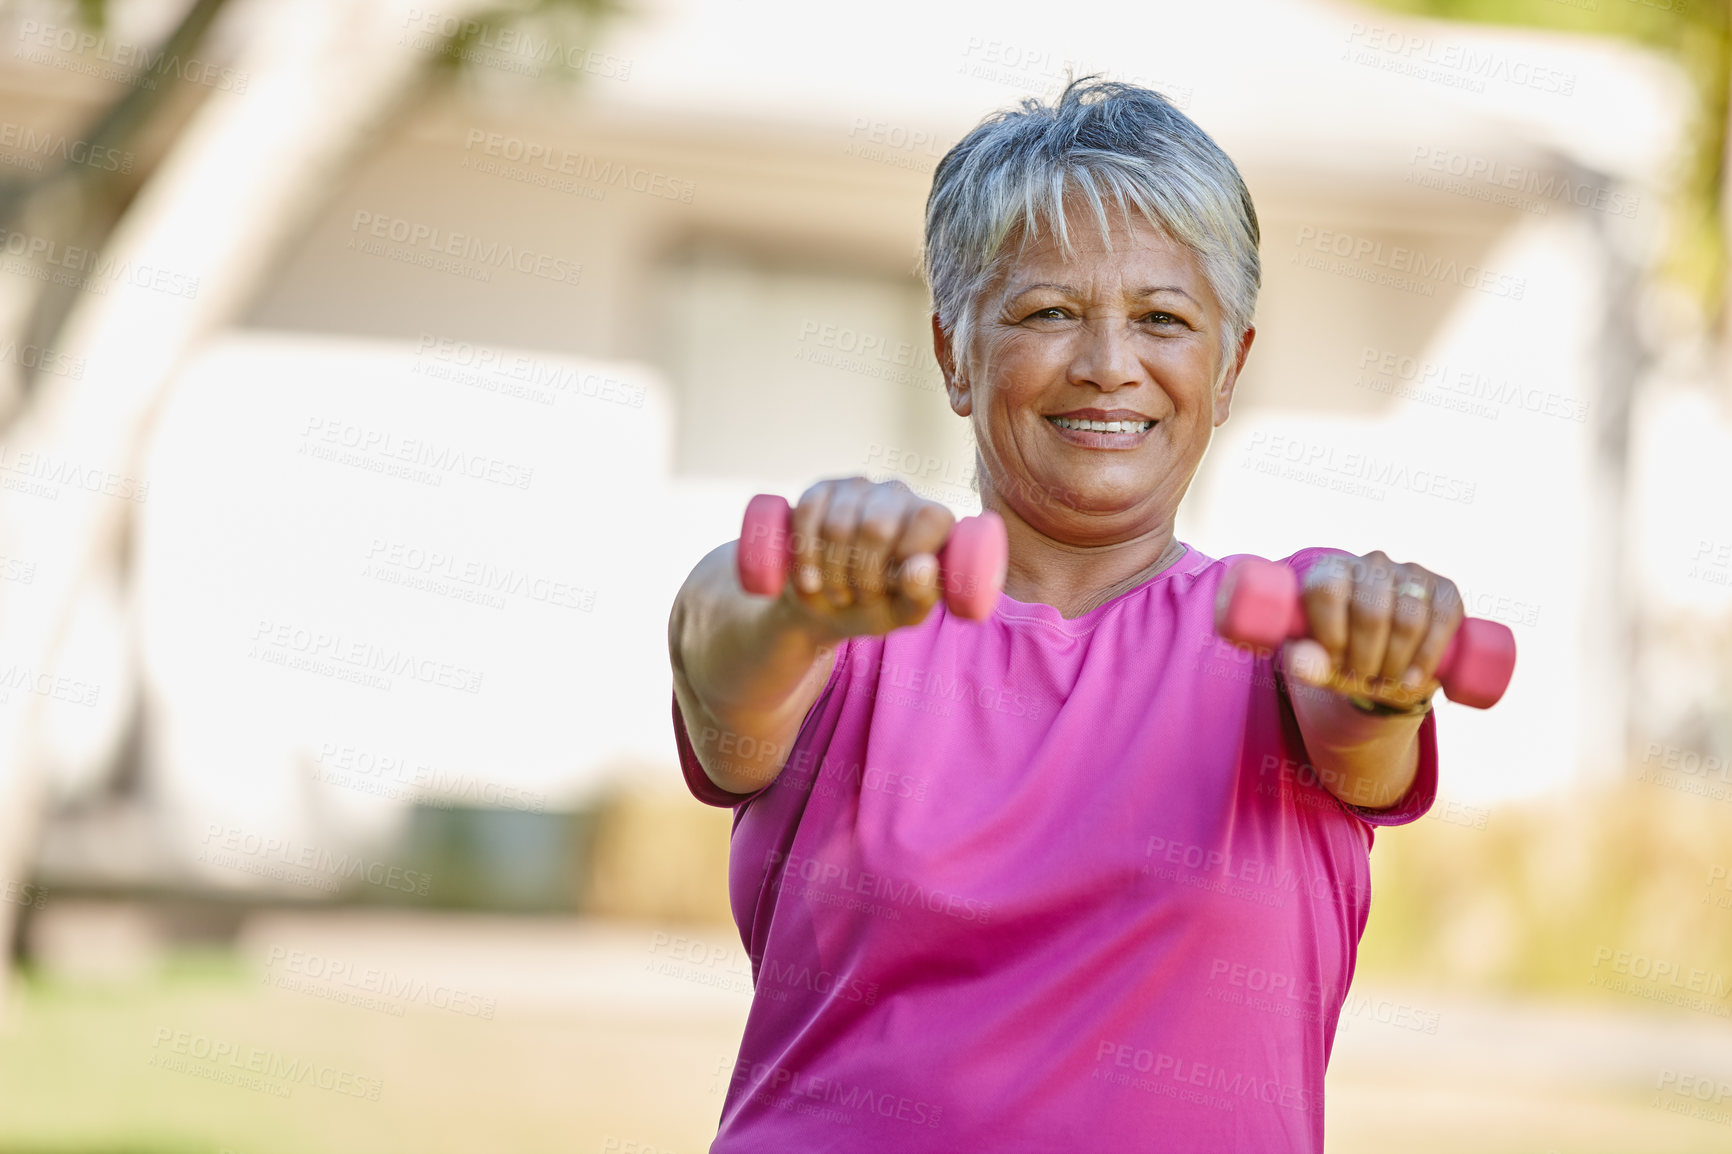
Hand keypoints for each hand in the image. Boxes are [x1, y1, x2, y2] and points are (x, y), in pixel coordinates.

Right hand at [781, 476, 956, 640]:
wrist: (827, 607)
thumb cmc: (878, 606)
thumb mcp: (904, 611)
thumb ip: (921, 595)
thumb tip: (923, 566)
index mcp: (932, 517)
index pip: (928, 521)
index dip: (904, 562)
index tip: (891, 588)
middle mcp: (898, 492)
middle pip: (877, 527)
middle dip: (863, 576)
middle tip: (861, 597)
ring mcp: (858, 487)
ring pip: (838, 526)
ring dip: (833, 573)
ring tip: (839, 592)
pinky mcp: (820, 490)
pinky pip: (808, 514)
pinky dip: (806, 556)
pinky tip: (810, 579)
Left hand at [1278, 550, 1463, 712]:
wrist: (1385, 654)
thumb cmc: (1343, 653)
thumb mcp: (1318, 660)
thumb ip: (1304, 662)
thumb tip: (1303, 666)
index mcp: (1331, 570)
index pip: (1327, 591)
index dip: (1330, 635)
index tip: (1334, 664)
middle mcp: (1371, 564)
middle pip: (1370, 612)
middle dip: (1366, 658)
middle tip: (1362, 681)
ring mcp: (1411, 572)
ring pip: (1408, 621)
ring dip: (1396, 663)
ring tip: (1385, 684)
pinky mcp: (1444, 588)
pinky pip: (1442, 620)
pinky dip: (1426, 658)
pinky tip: (1411, 680)